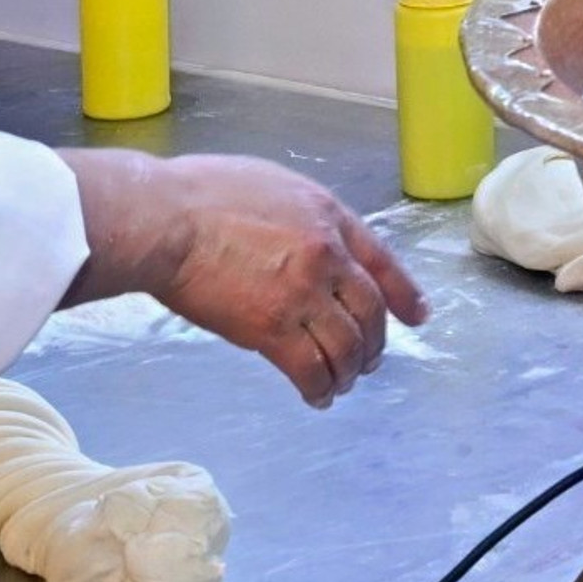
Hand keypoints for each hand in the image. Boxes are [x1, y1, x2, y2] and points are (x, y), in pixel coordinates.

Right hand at [67, 151, 429, 406]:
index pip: (383, 260)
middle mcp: (327, 256)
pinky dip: (320, 388)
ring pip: (348, 346)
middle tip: (370, 360)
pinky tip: (317, 396)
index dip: (405, 294)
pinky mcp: (272, 329)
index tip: (418, 316)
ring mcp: (302, 294)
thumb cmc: (199, 194)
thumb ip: (301, 216)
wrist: (164, 219)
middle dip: (375, 342)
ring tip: (343, 384)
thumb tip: (307, 240)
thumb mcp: (271, 184)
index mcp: (328, 216)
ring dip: (350, 371)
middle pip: (371, 311)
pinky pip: (311, 369)